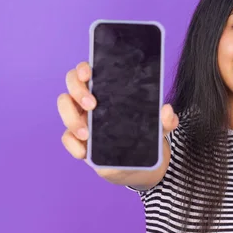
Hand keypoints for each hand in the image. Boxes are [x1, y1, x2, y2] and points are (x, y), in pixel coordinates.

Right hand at [57, 61, 177, 178]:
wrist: (137, 164)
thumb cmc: (143, 135)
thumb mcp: (158, 127)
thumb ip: (165, 120)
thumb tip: (167, 110)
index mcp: (106, 90)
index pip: (89, 71)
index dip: (84, 68)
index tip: (89, 73)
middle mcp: (89, 100)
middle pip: (71, 84)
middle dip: (78, 91)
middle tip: (93, 105)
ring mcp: (81, 118)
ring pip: (64, 108)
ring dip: (71, 118)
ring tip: (86, 134)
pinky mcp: (77, 140)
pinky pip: (66, 138)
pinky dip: (72, 145)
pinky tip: (84, 152)